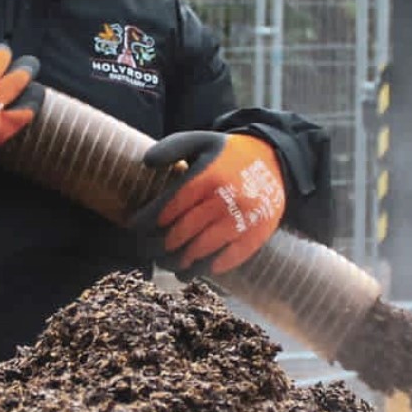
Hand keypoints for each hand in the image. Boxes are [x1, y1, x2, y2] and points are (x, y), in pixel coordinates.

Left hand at [134, 130, 285, 275]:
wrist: (275, 160)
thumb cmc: (229, 154)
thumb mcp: (202, 140)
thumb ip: (173, 147)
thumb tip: (146, 163)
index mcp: (207, 176)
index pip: (168, 206)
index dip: (147, 221)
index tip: (135, 229)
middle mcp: (225, 198)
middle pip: (182, 232)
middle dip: (159, 246)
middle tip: (148, 252)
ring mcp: (243, 218)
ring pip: (202, 249)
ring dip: (181, 263)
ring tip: (169, 267)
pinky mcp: (258, 233)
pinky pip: (229, 258)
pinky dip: (210, 267)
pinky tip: (196, 271)